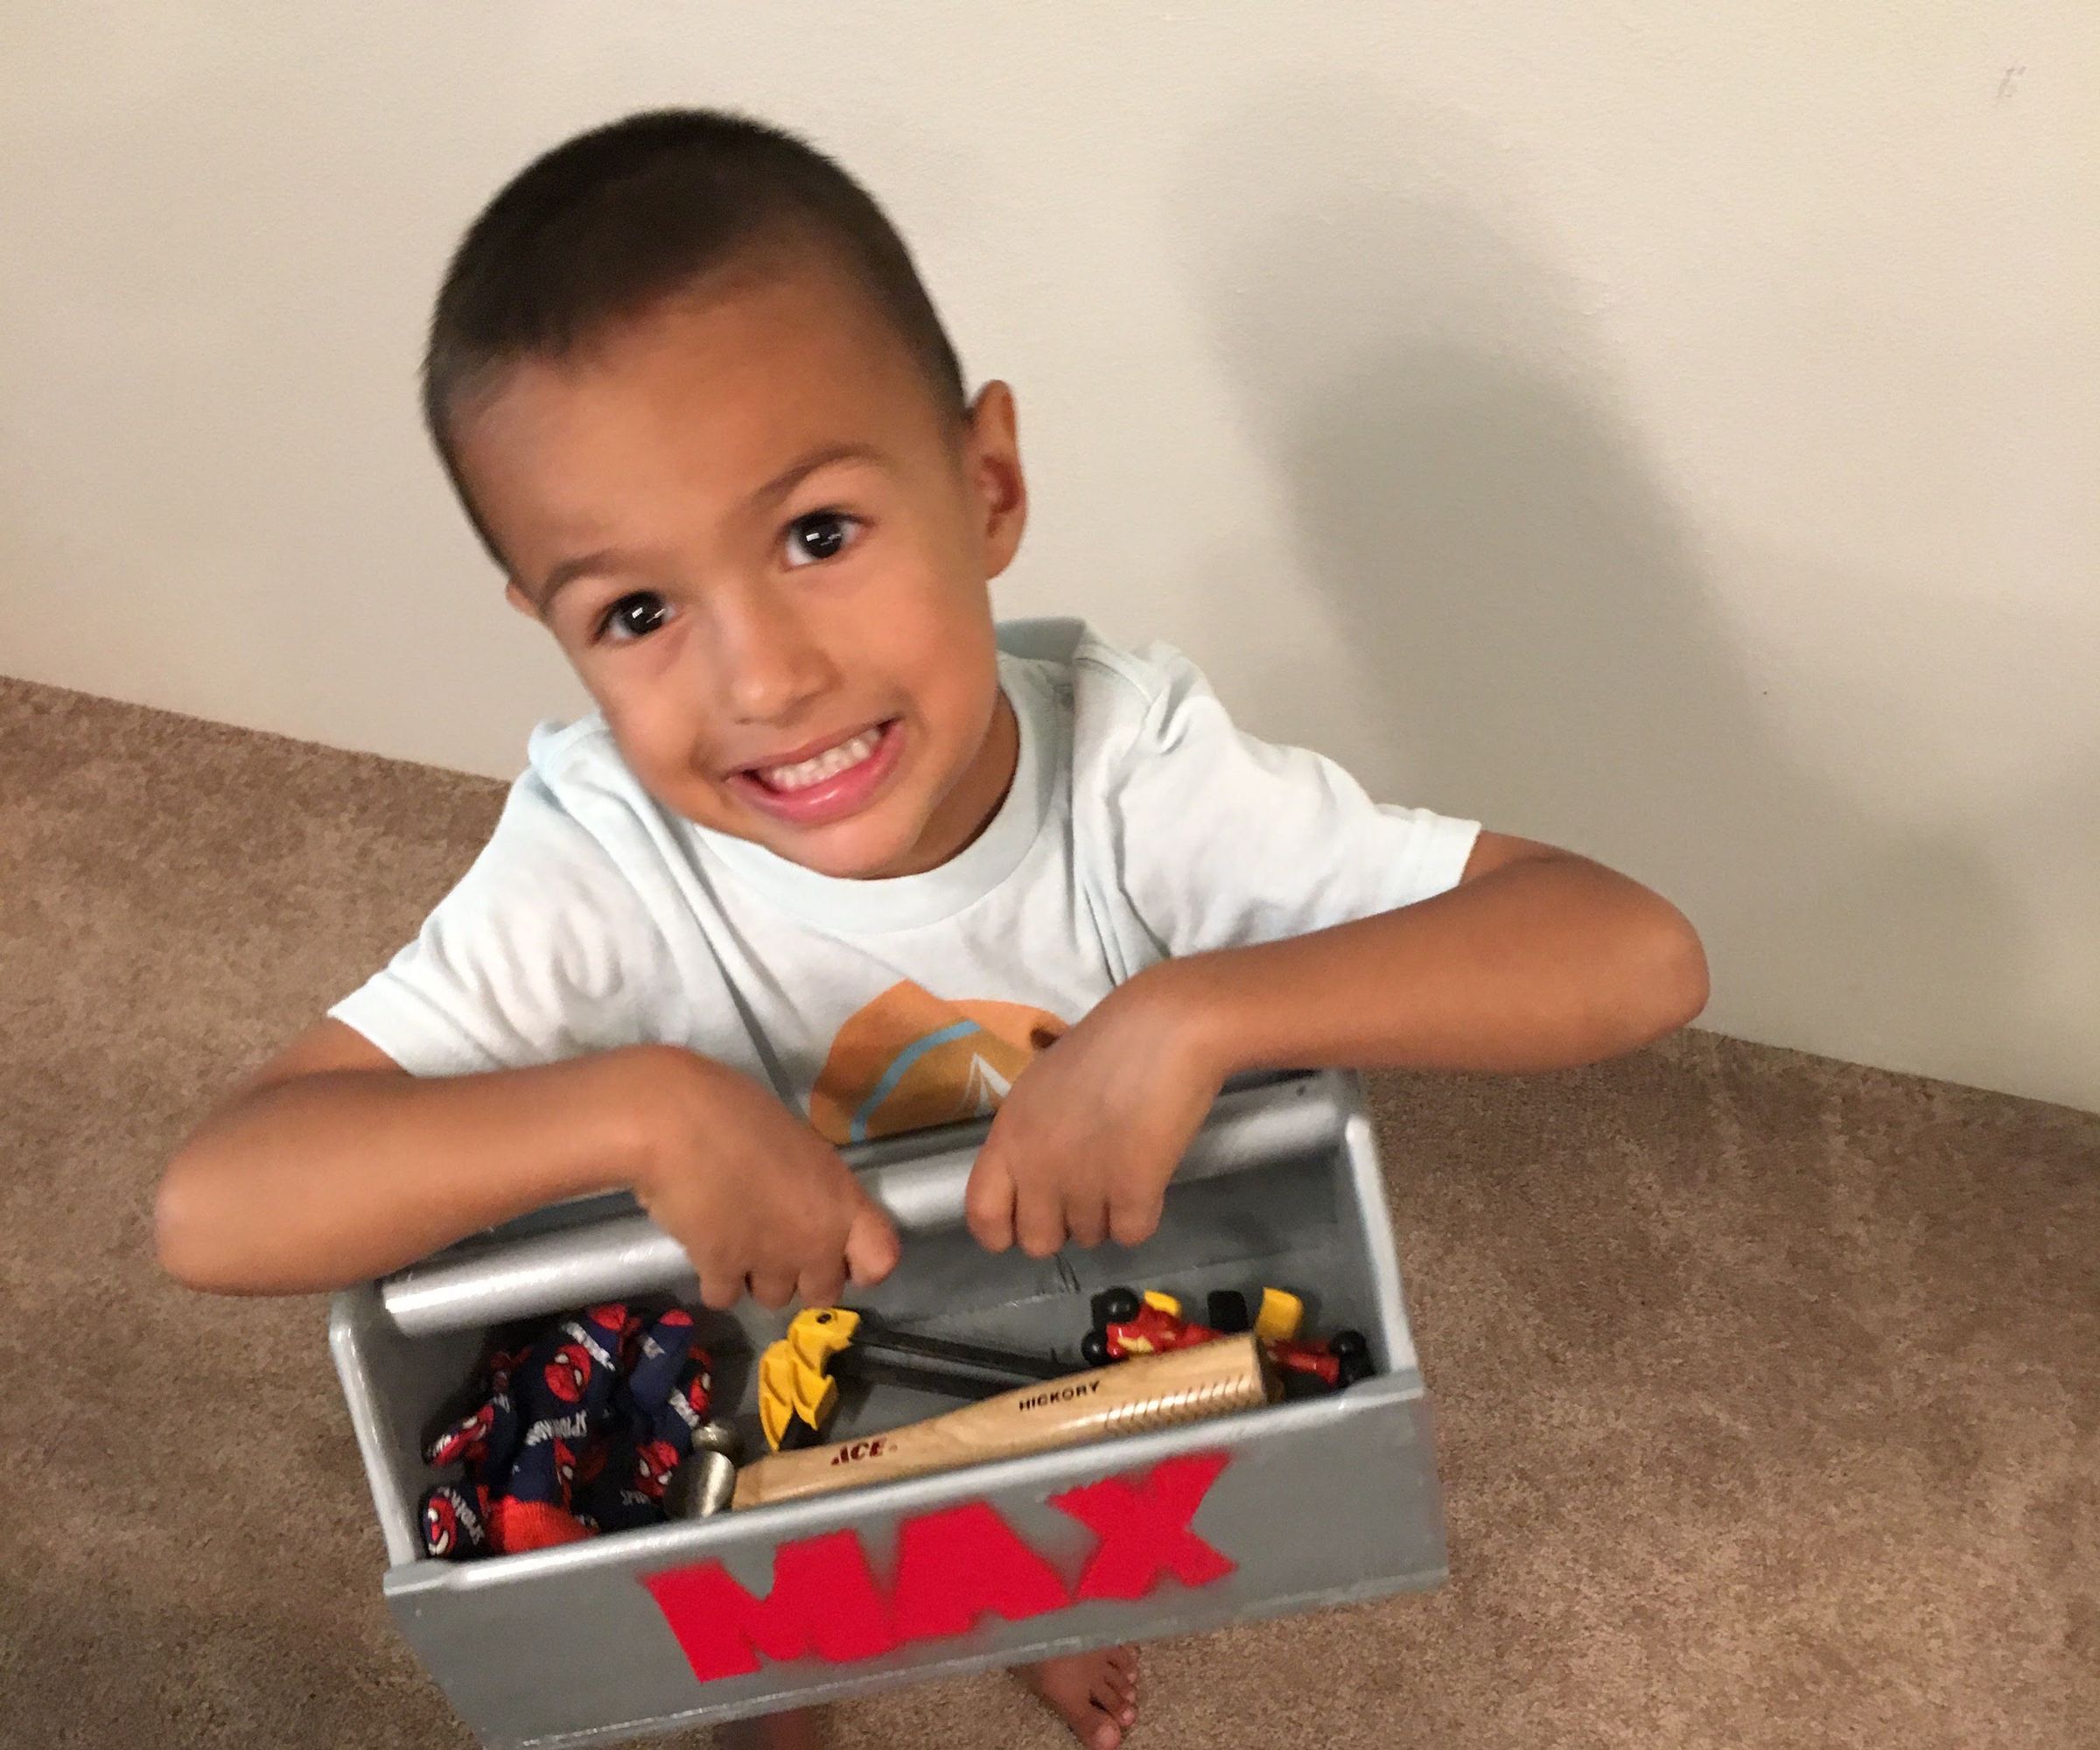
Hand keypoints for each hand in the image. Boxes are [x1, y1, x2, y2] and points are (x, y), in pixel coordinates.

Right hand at [615, 1046, 899, 1310]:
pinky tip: (704, 1245)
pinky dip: (714, 1278)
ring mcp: (769, 1262)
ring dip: (756, 1277)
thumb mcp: (799, 1144)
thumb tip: (801, 1205)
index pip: (880, 1261)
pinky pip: (725, 1296)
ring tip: (734, 1237)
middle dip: (802, 1276)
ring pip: (774, 1299)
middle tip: (776, 1243)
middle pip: (824, 1293)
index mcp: (842, 1203)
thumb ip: (813, 1187)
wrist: (677, 1123)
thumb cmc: (739, 1113)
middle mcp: (815, 1242)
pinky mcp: (721, 1272)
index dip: (860, 1263)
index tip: (838, 1252)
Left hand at [965, 967, 1223, 1256]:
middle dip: (1062, 1226)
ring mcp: (1084, 1184)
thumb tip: (1031, 1180)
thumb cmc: (1105, 1047)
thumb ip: (1027, 1138)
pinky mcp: (1133, 1192)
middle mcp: (1038, 1168)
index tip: (1024, 1222)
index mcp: (1009, 1137)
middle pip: (1037, 1242)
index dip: (1001, 1231)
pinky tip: (1149, 1179)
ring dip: (1107, 1215)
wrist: (1165, 1028)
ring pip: (1090, 1238)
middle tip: (1087, 1192)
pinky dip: (1142, 1215)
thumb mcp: (1040, 1088)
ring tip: (1125, 1167)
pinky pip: (1130, 1234)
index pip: (982, 1214)